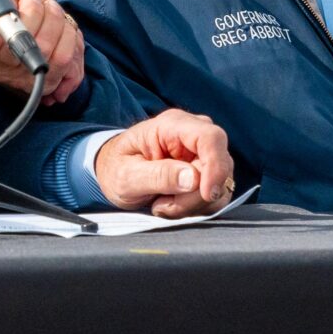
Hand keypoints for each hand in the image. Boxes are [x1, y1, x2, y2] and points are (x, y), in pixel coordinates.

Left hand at [94, 110, 235, 218]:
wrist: (111, 172)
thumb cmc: (115, 168)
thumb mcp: (126, 176)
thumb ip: (158, 176)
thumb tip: (193, 178)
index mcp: (172, 126)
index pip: (210, 138)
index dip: (216, 166)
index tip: (207, 194)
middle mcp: (193, 135)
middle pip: (219, 165)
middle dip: (194, 195)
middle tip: (163, 204)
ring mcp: (202, 153)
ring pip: (220, 185)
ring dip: (192, 204)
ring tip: (163, 203)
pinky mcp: (206, 171)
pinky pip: (215, 195)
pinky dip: (194, 207)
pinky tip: (172, 203)